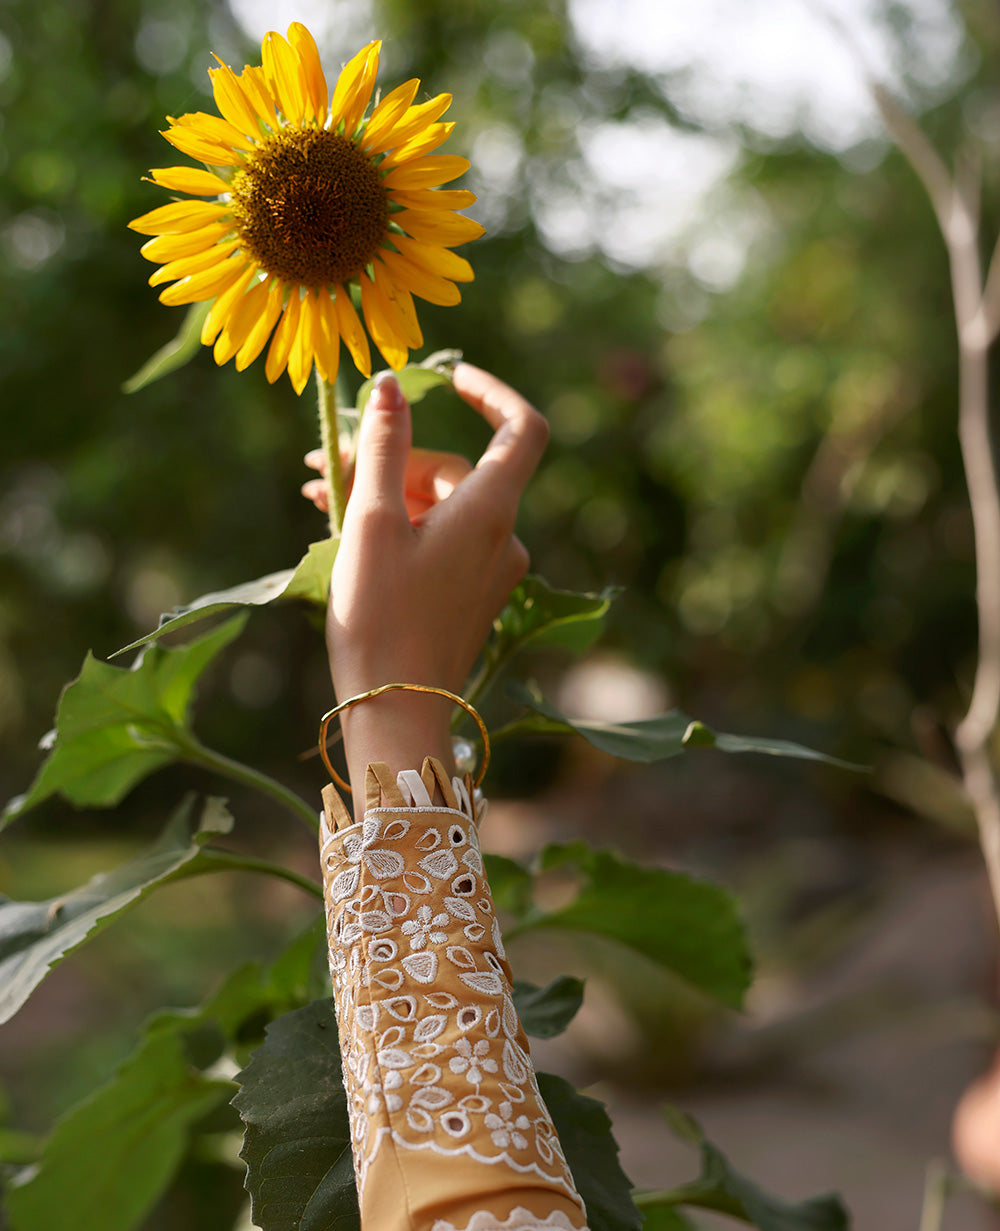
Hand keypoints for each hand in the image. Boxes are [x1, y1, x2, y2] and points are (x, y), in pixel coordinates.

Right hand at [304, 363, 547, 808]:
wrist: (398, 714)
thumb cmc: (381, 618)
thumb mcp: (372, 525)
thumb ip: (381, 448)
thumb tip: (389, 384)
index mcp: (489, 512)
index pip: (520, 428)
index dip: (490, 393)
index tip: (448, 376)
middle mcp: (502, 538)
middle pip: (456, 470)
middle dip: (391, 458)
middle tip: (322, 464)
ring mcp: (490, 571)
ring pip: (441, 508)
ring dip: (385, 493)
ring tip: (318, 496)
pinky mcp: (471, 597)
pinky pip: (440, 541)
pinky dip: (400, 528)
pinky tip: (345, 531)